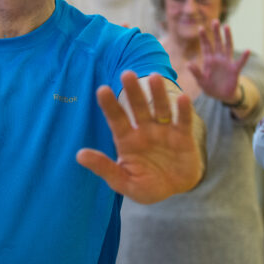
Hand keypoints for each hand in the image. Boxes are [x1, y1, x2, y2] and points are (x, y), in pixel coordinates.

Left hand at [76, 71, 203, 203]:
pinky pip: (183, 121)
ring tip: (155, 77)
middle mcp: (145, 130)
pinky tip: (182, 98)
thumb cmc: (147, 185)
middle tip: (126, 74)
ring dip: (158, 94)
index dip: (109, 105)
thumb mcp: (123, 182)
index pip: (116, 120)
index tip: (101, 90)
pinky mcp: (183, 136)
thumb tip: (79, 155)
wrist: (176, 189)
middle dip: (132, 91)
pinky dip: (183, 111)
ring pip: (160, 109)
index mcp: (127, 140)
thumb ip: (105, 168)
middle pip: (138, 108)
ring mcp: (164, 131)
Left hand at [188, 20, 250, 103]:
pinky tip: (247, 50)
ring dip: (227, 37)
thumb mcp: (201, 81)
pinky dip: (244, 57)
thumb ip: (196, 72)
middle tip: (214, 21)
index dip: (203, 37)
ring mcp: (227, 63)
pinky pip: (240, 62)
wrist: (222, 96)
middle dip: (215, 32)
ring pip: (227, 47)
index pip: (206, 46)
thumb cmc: (211, 88)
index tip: (200, 27)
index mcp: (209, 60)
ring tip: (227, 26)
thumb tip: (188, 63)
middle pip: (217, 43)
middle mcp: (218, 59)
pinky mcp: (235, 70)